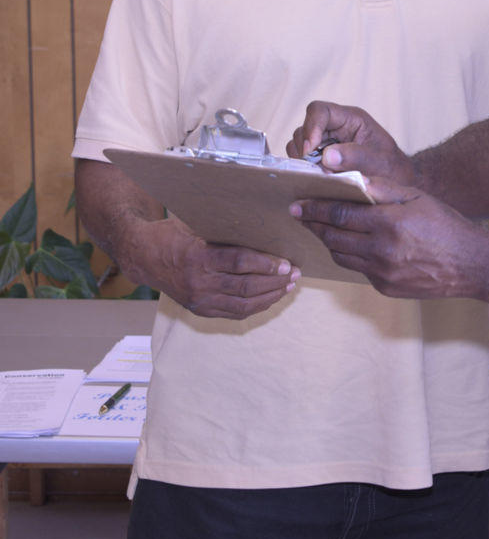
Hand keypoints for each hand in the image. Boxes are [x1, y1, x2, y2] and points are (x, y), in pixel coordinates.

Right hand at [120, 215, 300, 318]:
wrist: (142, 256)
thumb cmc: (172, 234)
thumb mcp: (196, 226)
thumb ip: (225, 233)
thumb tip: (264, 231)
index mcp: (198, 256)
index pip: (239, 263)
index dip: (266, 264)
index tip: (287, 263)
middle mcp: (199, 282)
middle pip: (245, 286)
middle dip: (275, 282)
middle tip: (295, 274)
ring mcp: (199, 300)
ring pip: (243, 304)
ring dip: (270, 296)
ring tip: (289, 286)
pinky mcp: (200, 310)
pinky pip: (234, 313)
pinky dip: (256, 306)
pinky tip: (271, 298)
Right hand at [287, 101, 414, 183]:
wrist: (397, 184)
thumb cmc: (392, 169)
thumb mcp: (379, 162)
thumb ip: (356, 157)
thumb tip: (327, 156)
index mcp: (351, 119)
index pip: (320, 111)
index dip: (311, 127)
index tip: (310, 150)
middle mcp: (336, 126)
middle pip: (306, 126)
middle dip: (304, 147)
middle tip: (312, 169)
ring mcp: (327, 141)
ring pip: (300, 141)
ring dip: (302, 159)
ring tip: (315, 175)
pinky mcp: (321, 156)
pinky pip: (302, 156)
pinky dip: (303, 167)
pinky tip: (315, 178)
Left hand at [291, 177, 485, 299]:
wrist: (470, 264)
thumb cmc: (446, 225)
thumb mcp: (417, 197)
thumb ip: (383, 188)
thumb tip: (351, 177)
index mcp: (389, 223)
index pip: (340, 213)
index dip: (316, 208)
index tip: (300, 203)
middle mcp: (382, 250)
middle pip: (333, 237)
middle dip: (313, 224)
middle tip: (300, 215)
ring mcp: (382, 273)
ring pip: (341, 256)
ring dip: (327, 242)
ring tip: (320, 229)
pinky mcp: (385, 288)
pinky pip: (358, 270)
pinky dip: (350, 256)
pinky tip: (349, 246)